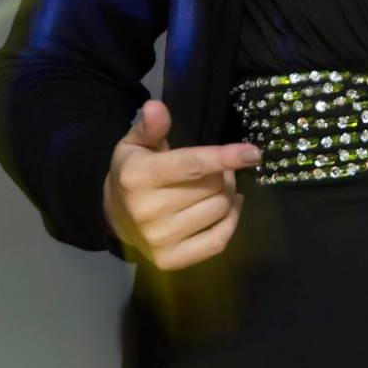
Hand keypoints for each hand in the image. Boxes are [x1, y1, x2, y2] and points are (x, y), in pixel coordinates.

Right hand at [103, 100, 263, 269]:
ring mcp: (159, 239)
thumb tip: (156, 107)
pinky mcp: (171, 261)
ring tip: (219, 186)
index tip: (253, 153)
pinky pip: (218, 241)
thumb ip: (150, 127)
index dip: (224, 157)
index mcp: (138, 177)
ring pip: (219, 210)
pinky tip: (228, 206)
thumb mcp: (135, 144)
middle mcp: (147, 211)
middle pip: (212, 187)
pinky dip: (231, 220)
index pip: (190, 165)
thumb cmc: (133, 173)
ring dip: (228, 194)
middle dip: (224, 173)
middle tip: (219, 168)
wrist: (114, 217)